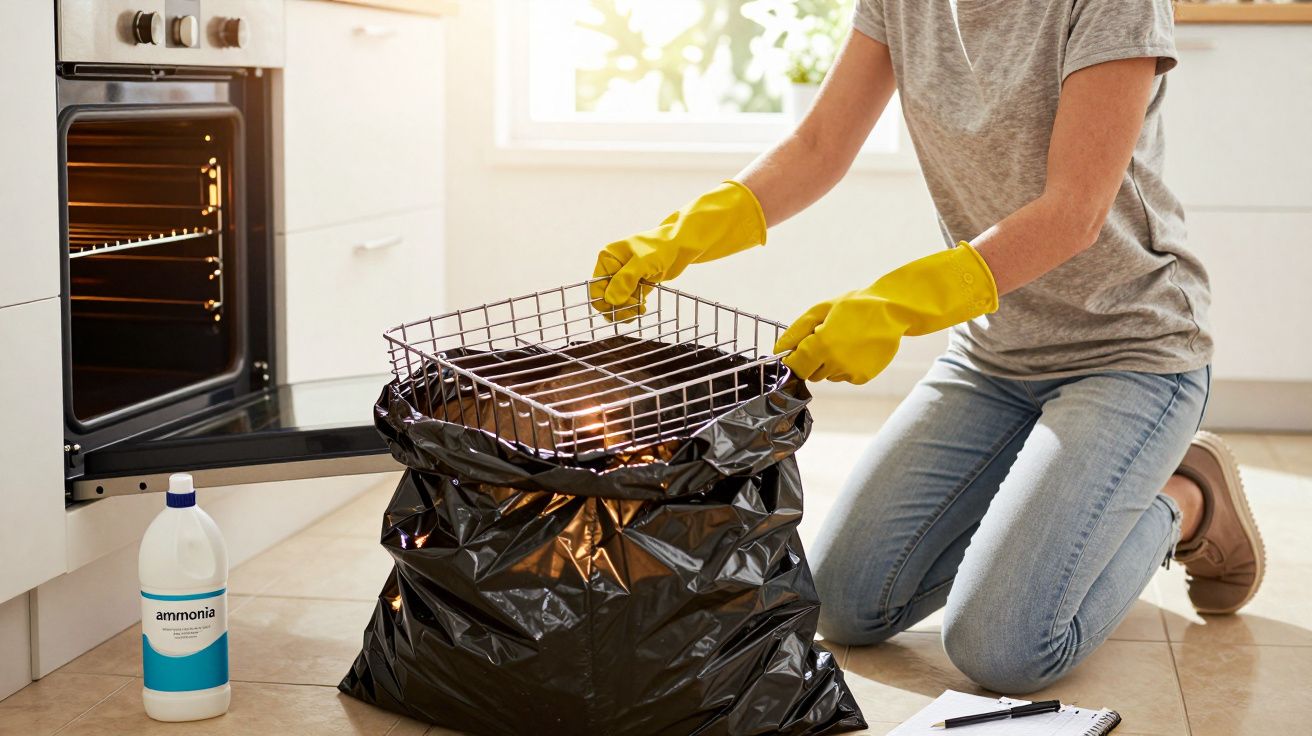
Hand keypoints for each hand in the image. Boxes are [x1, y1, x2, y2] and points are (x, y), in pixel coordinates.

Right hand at [590, 181, 765, 320]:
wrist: (683, 244)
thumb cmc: (663, 246)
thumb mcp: (643, 262)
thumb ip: (626, 280)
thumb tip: (611, 299)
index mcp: (608, 258)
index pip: (597, 287)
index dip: (606, 300)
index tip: (623, 305)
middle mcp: (613, 268)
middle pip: (605, 297)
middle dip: (616, 307)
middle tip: (633, 311)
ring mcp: (624, 277)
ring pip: (616, 302)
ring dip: (625, 310)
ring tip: (639, 310)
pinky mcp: (636, 284)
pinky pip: (627, 302)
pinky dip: (633, 308)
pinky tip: (642, 308)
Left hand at [774, 243, 997, 383]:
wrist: (893, 311)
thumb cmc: (855, 306)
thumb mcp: (820, 311)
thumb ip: (796, 332)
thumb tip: (778, 350)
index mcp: (821, 345)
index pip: (794, 367)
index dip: (793, 360)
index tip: (797, 351)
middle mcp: (835, 363)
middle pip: (810, 373)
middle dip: (812, 359)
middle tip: (826, 339)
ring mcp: (849, 372)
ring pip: (827, 376)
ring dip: (829, 362)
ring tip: (845, 341)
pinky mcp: (862, 377)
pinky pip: (844, 376)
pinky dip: (845, 366)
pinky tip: (856, 348)